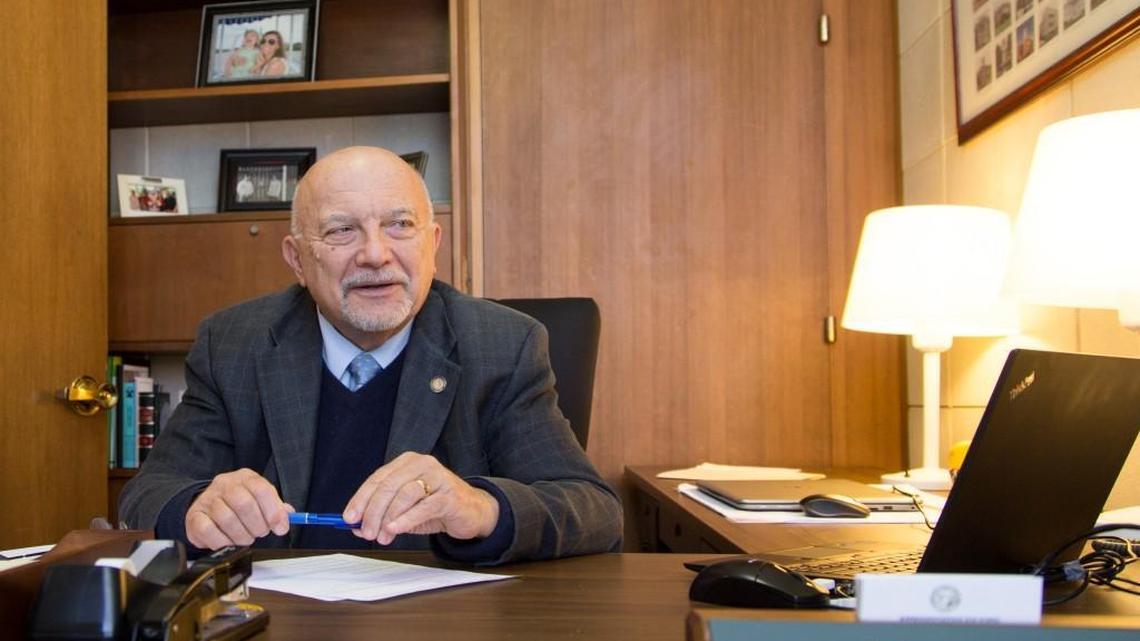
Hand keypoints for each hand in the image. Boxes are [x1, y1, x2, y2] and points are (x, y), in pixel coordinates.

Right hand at [185, 468, 292, 548]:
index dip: (274, 512)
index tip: (280, 528)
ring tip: (245, 538)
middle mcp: (224, 484)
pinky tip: (229, 542)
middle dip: (257, 525)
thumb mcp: (260, 500)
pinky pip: (208, 531)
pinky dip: (222, 542)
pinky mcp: (194, 516)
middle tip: (260, 533)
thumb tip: (286, 519)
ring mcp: (207, 499)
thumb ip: (276, 508)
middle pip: (244, 504)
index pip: (262, 489)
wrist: (207, 507)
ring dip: (241, 536)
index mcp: (245, 477)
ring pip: (227, 519)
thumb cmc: (239, 505)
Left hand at [344, 453, 499, 544]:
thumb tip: (355, 526)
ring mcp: (438, 476)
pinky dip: (406, 519)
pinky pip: (423, 506)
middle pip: (389, 486)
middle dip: (372, 511)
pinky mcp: (449, 494)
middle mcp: (422, 464)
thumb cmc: (436, 507)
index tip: (349, 518)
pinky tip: (395, 529)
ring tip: (382, 536)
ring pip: (404, 495)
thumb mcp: (405, 511)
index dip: (361, 499)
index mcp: (407, 462)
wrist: (471, 511)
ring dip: (388, 518)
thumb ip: (382, 515)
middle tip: (365, 532)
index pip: (378, 478)